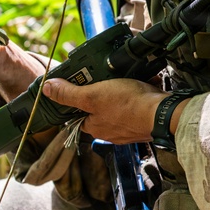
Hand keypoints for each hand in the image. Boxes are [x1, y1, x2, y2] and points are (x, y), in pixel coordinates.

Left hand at [41, 77, 187, 144]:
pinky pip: (137, 106)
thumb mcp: (92, 95)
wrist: (162, 113)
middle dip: (103, 93)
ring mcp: (129, 128)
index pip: (78, 114)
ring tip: (125, 79)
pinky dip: (139, 95)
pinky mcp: (144, 122)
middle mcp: (110, 132)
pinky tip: (142, 84)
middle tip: (107, 78)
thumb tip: (47, 89)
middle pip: (100, 109)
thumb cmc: (128, 105)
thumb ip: (69, 94)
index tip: (82, 85)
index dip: (78, 99)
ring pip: (120, 107)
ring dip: (122, 93)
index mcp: (94, 127)